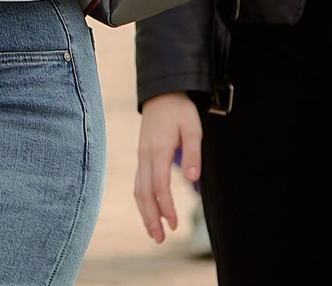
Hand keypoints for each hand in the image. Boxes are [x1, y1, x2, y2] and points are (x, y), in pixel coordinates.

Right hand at [132, 92, 202, 243]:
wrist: (162, 93)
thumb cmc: (180, 110)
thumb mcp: (193, 128)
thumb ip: (192, 154)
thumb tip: (191, 180)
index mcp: (158, 150)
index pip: (160, 186)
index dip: (166, 207)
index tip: (175, 224)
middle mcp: (145, 155)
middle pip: (144, 193)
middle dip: (150, 218)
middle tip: (160, 239)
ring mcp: (141, 156)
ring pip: (138, 189)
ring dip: (144, 212)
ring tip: (154, 232)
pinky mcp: (141, 156)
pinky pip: (139, 182)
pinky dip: (143, 200)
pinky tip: (150, 211)